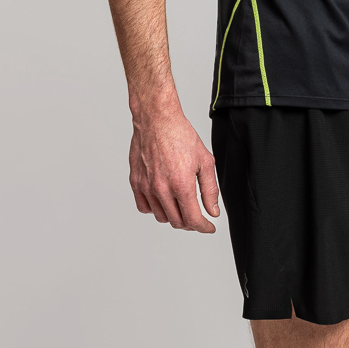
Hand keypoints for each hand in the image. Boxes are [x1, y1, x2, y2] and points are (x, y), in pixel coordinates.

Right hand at [129, 108, 219, 231]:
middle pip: (177, 222)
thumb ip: (210, 189)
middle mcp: (162, 189)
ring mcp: (146, 187)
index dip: (204, 227)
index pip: (193, 220)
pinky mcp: (135, 182)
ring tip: (181, 204)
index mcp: (181, 185)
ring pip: (161, 217)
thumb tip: (213, 211)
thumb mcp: (205, 160)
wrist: (157, 119)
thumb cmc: (181, 135)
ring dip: (174, 216)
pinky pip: (144, 207)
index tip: (209, 227)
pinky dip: (155, 209)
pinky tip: (163, 199)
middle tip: (197, 215)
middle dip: (191, 223)